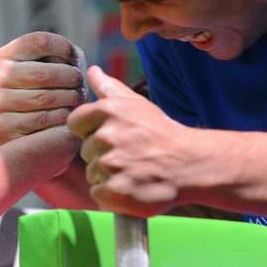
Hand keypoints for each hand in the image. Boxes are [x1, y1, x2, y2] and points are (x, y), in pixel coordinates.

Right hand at [0, 31, 84, 147]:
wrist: (12, 145)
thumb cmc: (32, 102)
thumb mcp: (35, 75)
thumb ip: (52, 61)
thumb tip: (75, 57)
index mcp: (3, 57)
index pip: (39, 41)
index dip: (64, 48)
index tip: (76, 59)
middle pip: (46, 72)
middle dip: (71, 78)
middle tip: (81, 86)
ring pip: (46, 98)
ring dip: (70, 99)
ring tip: (78, 100)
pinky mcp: (2, 128)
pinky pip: (43, 120)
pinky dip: (61, 118)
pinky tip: (67, 118)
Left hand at [67, 66, 200, 215]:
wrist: (190, 165)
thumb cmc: (162, 134)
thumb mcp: (137, 105)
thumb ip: (109, 87)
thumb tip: (92, 70)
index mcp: (108, 111)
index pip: (75, 123)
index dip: (91, 131)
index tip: (113, 136)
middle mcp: (107, 136)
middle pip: (85, 151)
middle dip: (103, 154)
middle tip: (130, 155)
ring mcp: (111, 165)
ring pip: (92, 173)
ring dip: (108, 176)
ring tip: (133, 171)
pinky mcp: (115, 191)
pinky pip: (98, 194)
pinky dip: (112, 195)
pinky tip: (131, 187)